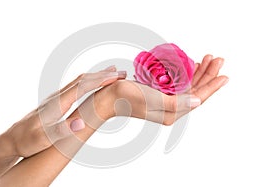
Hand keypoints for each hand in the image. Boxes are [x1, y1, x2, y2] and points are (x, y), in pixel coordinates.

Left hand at [3, 67, 125, 156]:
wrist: (13, 138)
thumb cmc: (28, 140)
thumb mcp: (44, 139)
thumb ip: (63, 129)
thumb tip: (81, 121)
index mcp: (58, 103)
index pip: (82, 87)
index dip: (100, 80)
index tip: (116, 76)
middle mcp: (58, 96)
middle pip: (83, 80)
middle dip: (103, 75)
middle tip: (122, 73)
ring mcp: (57, 97)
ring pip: (80, 81)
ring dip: (97, 76)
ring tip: (112, 73)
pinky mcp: (56, 101)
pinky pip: (76, 86)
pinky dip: (89, 81)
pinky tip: (93, 84)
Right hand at [88, 55, 227, 125]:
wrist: (109, 98)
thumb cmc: (128, 98)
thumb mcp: (153, 100)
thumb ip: (176, 103)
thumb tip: (198, 102)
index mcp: (172, 113)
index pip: (197, 98)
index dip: (211, 86)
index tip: (223, 74)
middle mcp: (171, 108)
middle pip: (195, 91)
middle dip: (207, 75)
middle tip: (217, 60)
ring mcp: (165, 101)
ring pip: (187, 86)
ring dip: (198, 73)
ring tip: (207, 60)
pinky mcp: (158, 94)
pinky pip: (177, 84)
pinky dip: (185, 74)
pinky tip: (189, 66)